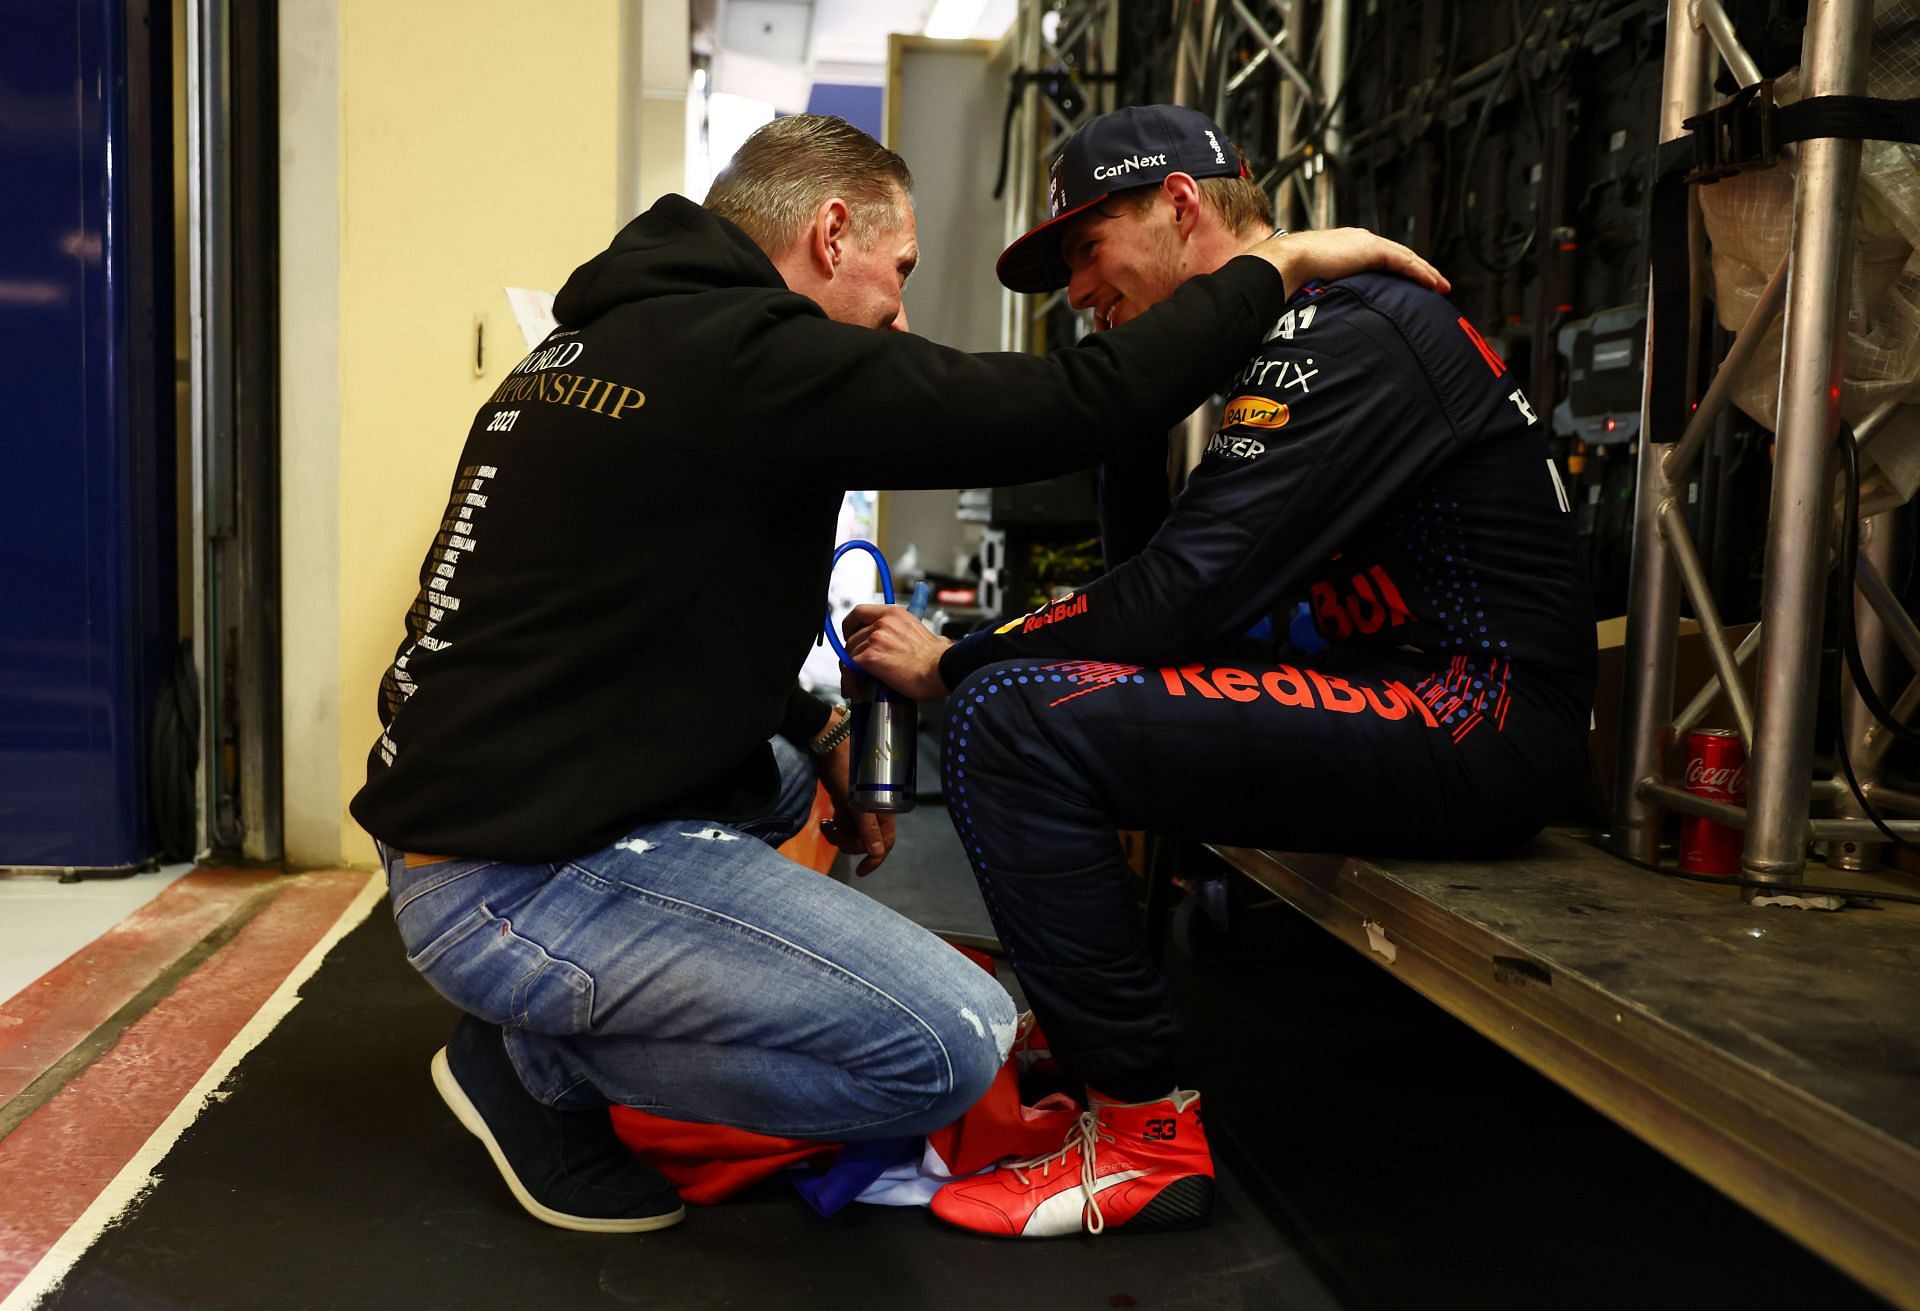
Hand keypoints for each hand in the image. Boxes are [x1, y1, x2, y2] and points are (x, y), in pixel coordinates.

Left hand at [813, 720, 895, 876]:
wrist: (829, 747)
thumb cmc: (846, 771)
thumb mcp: (856, 802)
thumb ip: (867, 828)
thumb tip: (877, 852)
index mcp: (883, 812)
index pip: (884, 845)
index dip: (874, 860)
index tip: (860, 871)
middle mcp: (874, 812)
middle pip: (864, 842)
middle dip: (848, 843)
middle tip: (832, 833)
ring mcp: (860, 808)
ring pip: (852, 835)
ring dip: (838, 836)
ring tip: (826, 826)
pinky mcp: (848, 804)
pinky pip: (844, 825)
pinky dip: (835, 828)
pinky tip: (825, 822)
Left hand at [843, 604, 951, 698]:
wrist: (942, 670)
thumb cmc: (939, 658)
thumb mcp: (923, 632)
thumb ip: (908, 632)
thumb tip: (909, 640)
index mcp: (894, 614)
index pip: (860, 612)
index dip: (851, 625)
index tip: (850, 634)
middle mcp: (883, 623)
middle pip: (852, 637)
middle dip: (853, 654)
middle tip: (857, 667)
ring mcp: (875, 639)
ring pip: (850, 653)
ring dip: (852, 669)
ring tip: (858, 682)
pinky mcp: (871, 657)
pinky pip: (849, 668)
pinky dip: (850, 680)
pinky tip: (855, 689)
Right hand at [1248, 228, 1449, 295]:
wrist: (1287, 262)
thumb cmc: (1292, 276)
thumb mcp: (1314, 283)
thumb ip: (1326, 291)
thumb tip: (1324, 313)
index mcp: (1347, 247)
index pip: (1381, 259)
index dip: (1399, 270)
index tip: (1410, 285)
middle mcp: (1360, 241)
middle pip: (1398, 256)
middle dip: (1419, 271)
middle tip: (1436, 285)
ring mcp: (1367, 243)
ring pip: (1406, 258)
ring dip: (1425, 272)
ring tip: (1440, 286)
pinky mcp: (1372, 250)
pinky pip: (1404, 262)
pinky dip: (1420, 272)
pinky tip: (1432, 283)